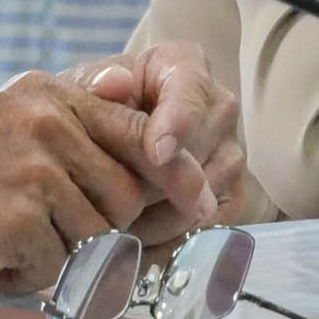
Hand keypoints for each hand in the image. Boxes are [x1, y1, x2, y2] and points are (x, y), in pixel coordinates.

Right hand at [0, 69, 192, 294]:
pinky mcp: (14, 217)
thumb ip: (71, 140)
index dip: (179, 174)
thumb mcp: (8, 127)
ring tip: (1, 234)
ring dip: (55, 252)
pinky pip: (55, 267)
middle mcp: (45, 122)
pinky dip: (24, 274)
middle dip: (94, 227)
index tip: (207, 203)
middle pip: (124, 196)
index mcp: (48, 95)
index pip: (140, 133)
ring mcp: (31, 168)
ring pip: (93, 236)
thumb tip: (151, 178)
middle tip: (34, 226)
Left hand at [67, 43, 241, 246]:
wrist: (109, 144)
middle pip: (196, 155)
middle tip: (106, 208)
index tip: (156, 153)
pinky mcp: (233, 197)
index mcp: (184, 66)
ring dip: (153, 222)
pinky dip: (169, 245)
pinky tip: (131, 251)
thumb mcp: (86, 92)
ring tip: (107, 232)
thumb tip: (113, 82)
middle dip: (149, 186)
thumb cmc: (95, 112)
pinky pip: (208, 231)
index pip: (190, 92)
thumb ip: (94, 87)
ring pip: (201, 199)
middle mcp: (218, 107)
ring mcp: (231, 154)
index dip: (176, 123)